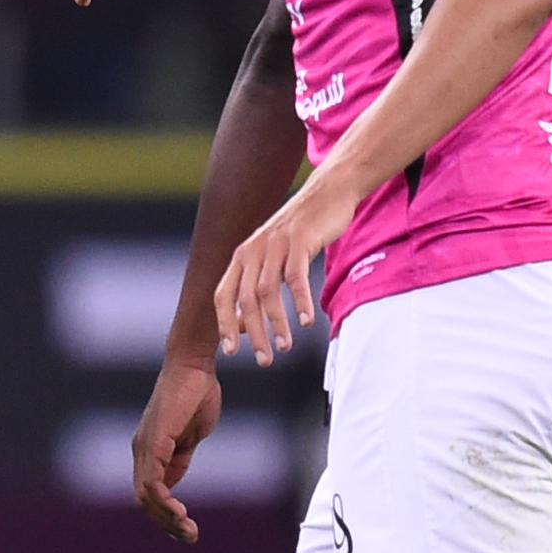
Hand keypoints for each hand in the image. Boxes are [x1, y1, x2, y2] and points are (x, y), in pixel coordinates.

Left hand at [132, 359, 221, 543]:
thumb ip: (179, 459)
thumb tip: (172, 484)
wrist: (195, 367)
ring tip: (187, 530)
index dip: (165, 514)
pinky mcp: (154, 441)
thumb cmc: (195, 395)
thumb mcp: (190, 436)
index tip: (187, 527)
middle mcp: (141, 450)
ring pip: (146, 495)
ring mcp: (145, 446)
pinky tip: (180, 512)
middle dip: (166, 523)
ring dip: (166, 518)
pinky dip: (164, 501)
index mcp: (149, 450)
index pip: (149, 492)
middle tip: (189, 536)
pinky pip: (153, 480)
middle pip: (144, 500)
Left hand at [216, 179, 351, 363]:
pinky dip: (300, 303)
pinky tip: (306, 322)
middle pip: (245, 300)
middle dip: (254, 333)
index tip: (232, 351)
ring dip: (276, 324)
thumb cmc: (302, 231)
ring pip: (268, 293)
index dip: (225, 324)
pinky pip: (295, 278)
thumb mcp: (273, 259)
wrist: (328, 192)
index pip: (223, 295)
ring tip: (285, 346)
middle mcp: (252, 250)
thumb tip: (242, 326)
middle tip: (264, 360)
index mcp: (242, 256)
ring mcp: (275, 245)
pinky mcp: (299, 241)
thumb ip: (256, 288)